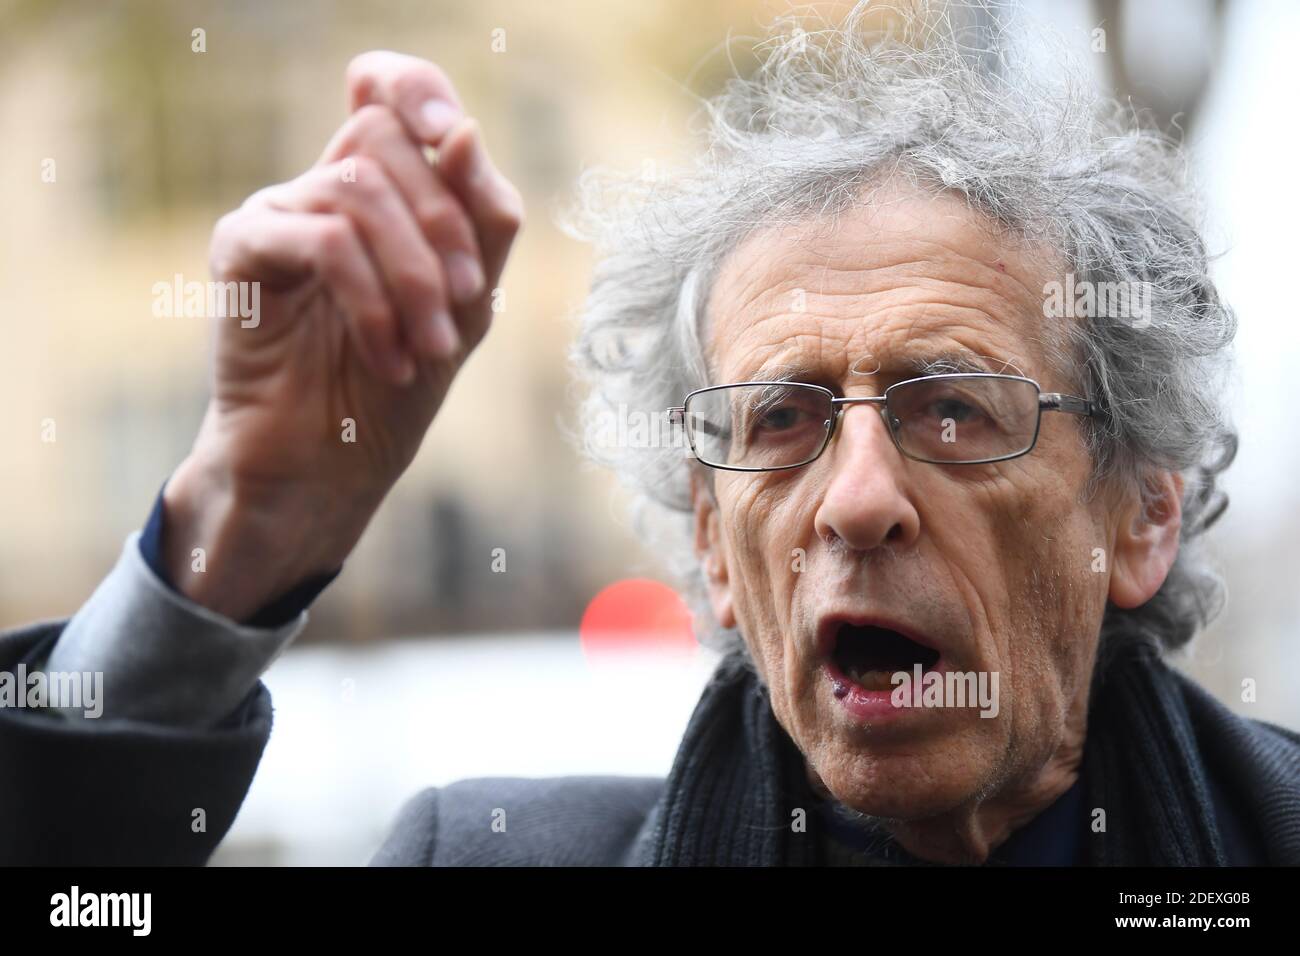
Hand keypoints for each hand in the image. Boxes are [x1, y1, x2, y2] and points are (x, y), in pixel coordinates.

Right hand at [163, 51, 522, 620]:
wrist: (334, 465)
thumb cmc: (401, 380)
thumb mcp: (466, 301)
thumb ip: (479, 222)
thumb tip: (464, 132)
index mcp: (380, 188)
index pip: (389, 92)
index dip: (420, 91)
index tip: (457, 137)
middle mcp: (323, 187)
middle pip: (383, 138)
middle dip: (442, 223)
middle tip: (464, 301)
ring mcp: (279, 213)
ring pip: (357, 191)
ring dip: (413, 275)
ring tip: (432, 347)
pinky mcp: (242, 250)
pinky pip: (323, 240)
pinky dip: (372, 302)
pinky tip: (392, 356)